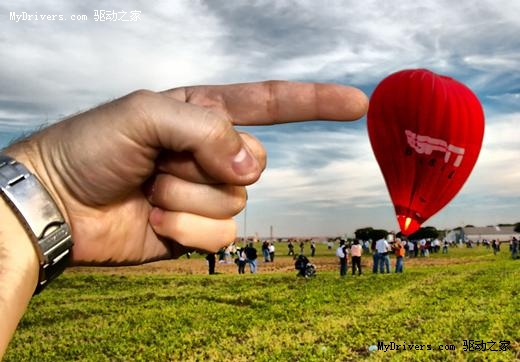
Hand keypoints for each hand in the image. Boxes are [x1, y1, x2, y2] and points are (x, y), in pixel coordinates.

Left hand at [5, 81, 367, 265]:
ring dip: (189, 198)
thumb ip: (206, 128)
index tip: (355, 103)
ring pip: (237, 203)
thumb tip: (249, 166)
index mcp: (205, 115)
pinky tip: (156, 218)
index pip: (271, 103)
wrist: (60, 203)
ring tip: (151, 189)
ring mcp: (207, 194)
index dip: (314, 102)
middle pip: (257, 162)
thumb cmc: (93, 146)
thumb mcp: (145, 112)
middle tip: (164, 162)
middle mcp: (212, 153)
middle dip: (210, 166)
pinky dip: (187, 230)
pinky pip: (222, 235)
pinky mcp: (198, 231)